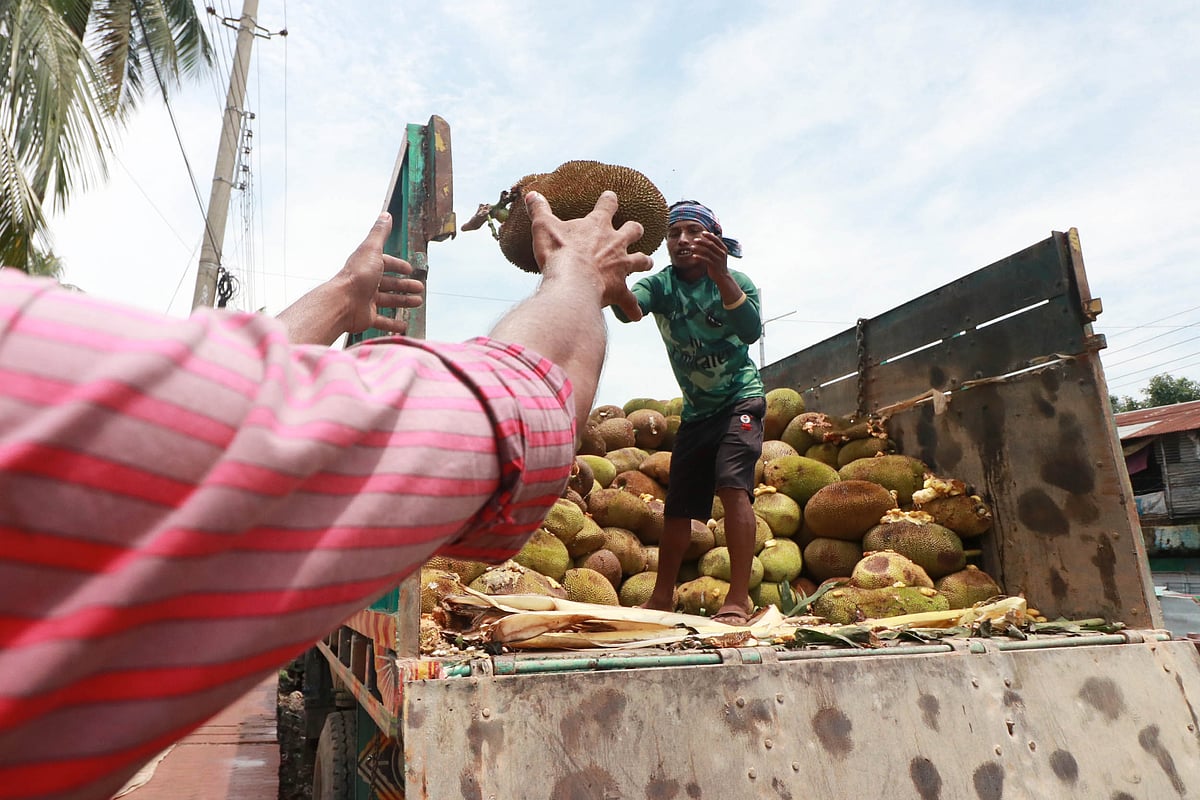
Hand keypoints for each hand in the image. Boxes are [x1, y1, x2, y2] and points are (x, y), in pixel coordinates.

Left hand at [339, 213, 424, 334]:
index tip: (410, 270)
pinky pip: (383, 321)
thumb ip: (380, 233)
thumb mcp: (372, 249)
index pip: (386, 264)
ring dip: (404, 302)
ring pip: (389, 301)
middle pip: (390, 284)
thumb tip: (386, 214)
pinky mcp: (367, 317)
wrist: (342, 302)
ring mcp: (366, 301)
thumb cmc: (357, 275)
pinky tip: (405, 326)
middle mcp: (367, 283)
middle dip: (405, 286)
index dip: (398, 266)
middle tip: (420, 288)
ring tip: (418, 303)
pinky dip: (394, 324)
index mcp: (368, 266)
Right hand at [525, 190, 652, 321]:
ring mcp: (621, 266)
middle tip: (634, 231)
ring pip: (641, 261)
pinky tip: (636, 315)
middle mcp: (615, 243)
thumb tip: (531, 193)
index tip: (610, 197)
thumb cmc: (558, 252)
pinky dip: (633, 308)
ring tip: (647, 263)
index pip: (607, 205)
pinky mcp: (620, 288)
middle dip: (634, 230)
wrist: (572, 281)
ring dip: (644, 262)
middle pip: (633, 230)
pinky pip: (630, 301)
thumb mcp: (544, 226)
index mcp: (597, 225)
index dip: (609, 200)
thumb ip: (539, 209)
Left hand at [695, 231, 730, 281]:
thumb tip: (712, 234)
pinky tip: (693, 256)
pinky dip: (699, 257)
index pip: (716, 239)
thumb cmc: (719, 263)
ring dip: (698, 248)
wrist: (723, 276)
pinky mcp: (714, 265)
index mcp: (724, 249)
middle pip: (710, 244)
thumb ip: (716, 244)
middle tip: (694, 240)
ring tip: (691, 247)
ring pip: (707, 252)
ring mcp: (718, 259)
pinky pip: (705, 260)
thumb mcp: (720, 253)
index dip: (709, 235)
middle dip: (702, 241)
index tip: (702, 233)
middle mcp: (722, 253)